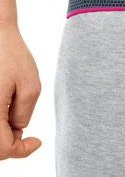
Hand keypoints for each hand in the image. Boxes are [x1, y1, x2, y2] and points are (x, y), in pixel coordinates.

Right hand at [0, 25, 41, 159]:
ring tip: (15, 118)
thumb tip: (17, 131)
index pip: (2, 149)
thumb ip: (24, 114)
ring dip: (1, 135)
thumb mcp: (30, 86)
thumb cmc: (12, 56)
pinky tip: (6, 110)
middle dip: (11, 145)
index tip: (37, 141)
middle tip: (27, 134)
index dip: (22, 150)